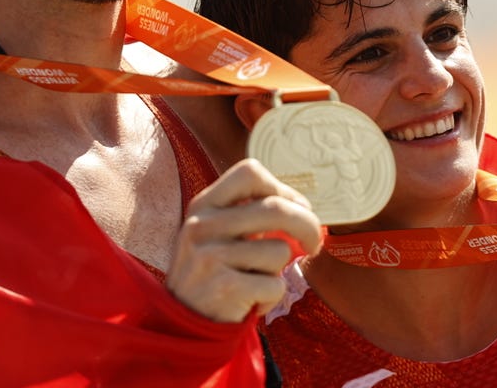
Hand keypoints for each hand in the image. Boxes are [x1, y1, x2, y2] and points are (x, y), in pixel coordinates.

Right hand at [166, 159, 322, 322]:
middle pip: (276, 208)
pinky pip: (275, 284)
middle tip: (314, 244)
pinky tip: (251, 301)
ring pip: (280, 251)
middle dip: (308, 226)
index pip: (250, 172)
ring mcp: (210, 256)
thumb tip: (303, 207)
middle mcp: (202, 225)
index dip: (283, 188)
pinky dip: (272, 297)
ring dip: (279, 270)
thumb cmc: (214, 273)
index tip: (297, 207)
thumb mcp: (217, 233)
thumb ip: (249, 213)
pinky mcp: (223, 288)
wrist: (183, 325)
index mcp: (203, 205)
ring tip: (256, 281)